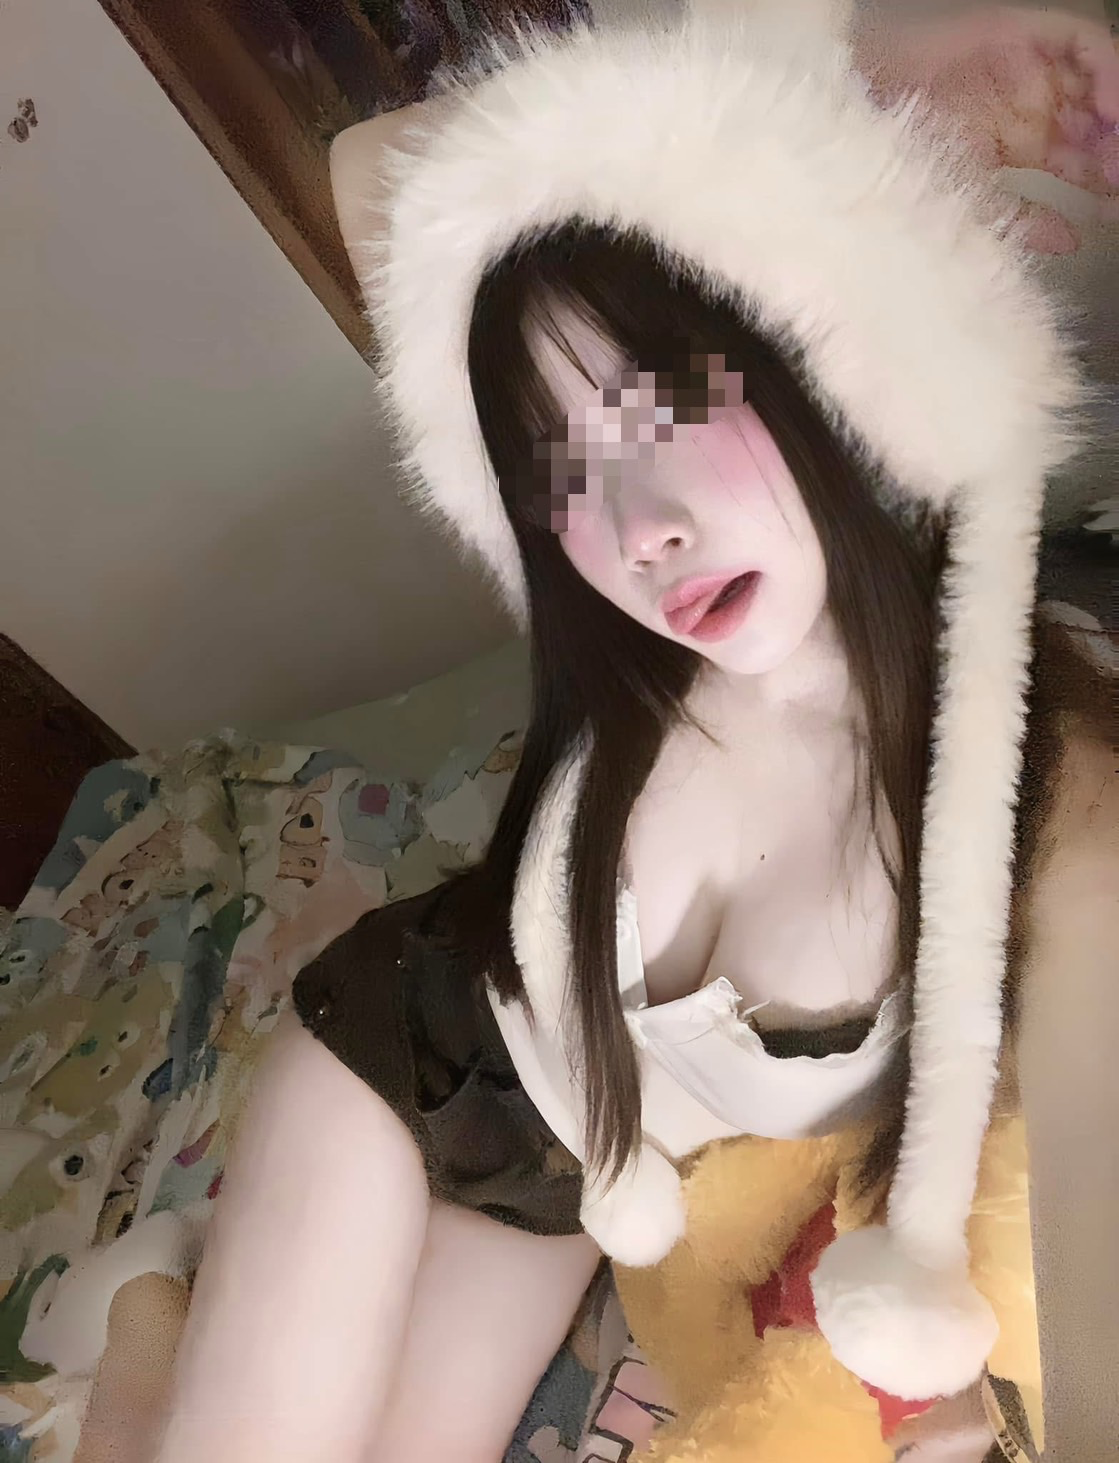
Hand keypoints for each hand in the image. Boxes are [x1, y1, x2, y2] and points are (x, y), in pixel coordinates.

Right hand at [866, 5, 1118, 252]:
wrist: (857, 129)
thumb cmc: (896, 167)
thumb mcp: (967, 204)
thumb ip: (1021, 221)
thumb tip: (1072, 239)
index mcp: (1010, 143)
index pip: (1073, 160)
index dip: (1099, 184)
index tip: (1113, 209)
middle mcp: (1024, 104)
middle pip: (1089, 124)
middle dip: (1112, 153)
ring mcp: (1026, 69)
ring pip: (1093, 85)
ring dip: (1115, 117)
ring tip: (1117, 153)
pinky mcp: (1022, 36)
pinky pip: (1082, 44)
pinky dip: (1107, 70)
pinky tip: (1110, 108)